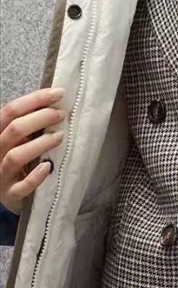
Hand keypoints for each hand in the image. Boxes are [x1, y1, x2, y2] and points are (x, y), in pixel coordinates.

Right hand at [0, 87, 66, 213]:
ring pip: (16, 156)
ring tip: (60, 137)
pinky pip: (22, 187)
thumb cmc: (20, 159)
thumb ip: (31, 123)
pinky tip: (48, 166)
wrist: (11, 192)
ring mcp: (2, 174)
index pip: (10, 110)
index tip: (59, 93)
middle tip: (61, 115)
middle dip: (41, 118)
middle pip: (14, 130)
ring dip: (40, 144)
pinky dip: (36, 176)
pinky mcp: (11, 195)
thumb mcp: (20, 138)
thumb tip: (57, 101)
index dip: (35, 99)